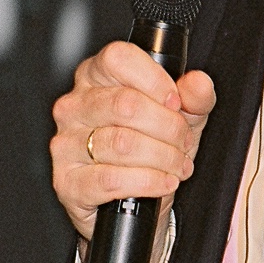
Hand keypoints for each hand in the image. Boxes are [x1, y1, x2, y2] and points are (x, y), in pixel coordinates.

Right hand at [51, 42, 215, 240]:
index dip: (155, 80)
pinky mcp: (67, 182)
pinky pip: (111, 179)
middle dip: (168, 127)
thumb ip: (194, 96)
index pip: (118, 58)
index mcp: (95, 77)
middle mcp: (74, 106)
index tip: (176, 102)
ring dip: (162, 157)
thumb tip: (198, 83)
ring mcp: (65, 144)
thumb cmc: (151, 148)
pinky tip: (163, 182)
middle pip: (125, 104)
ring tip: (178, 165)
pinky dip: (148, 182)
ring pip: (121, 143)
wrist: (136, 203)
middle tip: (183, 142)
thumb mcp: (182, 116)